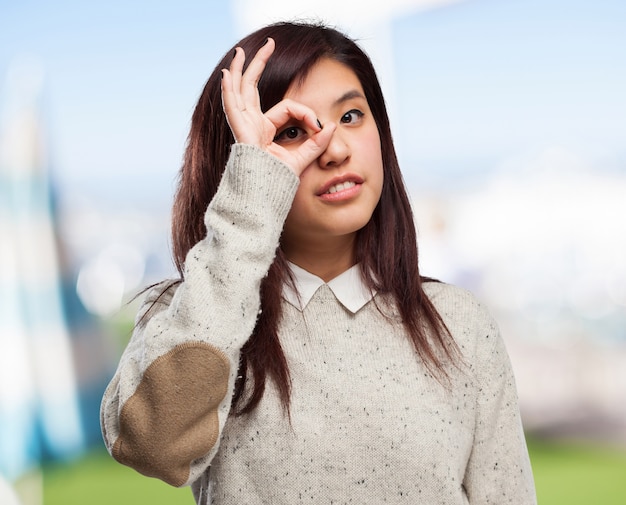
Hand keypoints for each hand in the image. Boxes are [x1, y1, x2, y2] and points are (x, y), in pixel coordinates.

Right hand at [221, 38, 334, 175]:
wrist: (263, 199)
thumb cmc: (278, 184)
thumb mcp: (302, 159)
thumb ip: (316, 143)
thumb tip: (332, 125)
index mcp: (265, 131)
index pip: (288, 109)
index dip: (306, 113)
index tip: (320, 126)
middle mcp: (252, 126)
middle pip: (253, 88)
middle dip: (259, 65)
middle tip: (268, 44)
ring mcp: (244, 128)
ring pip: (241, 91)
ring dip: (242, 69)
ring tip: (241, 51)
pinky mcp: (240, 133)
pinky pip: (233, 107)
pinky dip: (230, 90)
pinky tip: (229, 73)